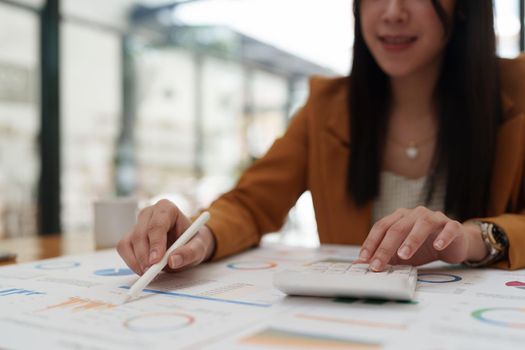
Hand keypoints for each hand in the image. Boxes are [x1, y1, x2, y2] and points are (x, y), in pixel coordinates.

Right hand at [117, 199, 215, 274]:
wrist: (187, 244)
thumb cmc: (192, 241)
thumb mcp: (199, 247)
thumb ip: (190, 252)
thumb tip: (173, 260)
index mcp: (167, 208)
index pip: (157, 225)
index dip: (155, 243)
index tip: (156, 261)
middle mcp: (149, 213)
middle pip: (140, 234)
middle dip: (144, 256)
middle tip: (151, 272)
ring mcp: (137, 224)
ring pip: (128, 242)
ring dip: (136, 261)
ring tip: (150, 272)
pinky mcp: (130, 236)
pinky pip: (123, 249)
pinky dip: (131, 262)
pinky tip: (144, 269)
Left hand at [358, 206, 488, 270]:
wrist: (453, 244)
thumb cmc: (424, 247)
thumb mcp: (400, 254)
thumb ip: (383, 256)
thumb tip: (359, 264)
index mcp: (399, 217)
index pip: (381, 227)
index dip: (371, 242)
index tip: (364, 258)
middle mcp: (415, 214)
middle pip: (397, 228)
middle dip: (386, 247)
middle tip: (379, 264)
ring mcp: (434, 218)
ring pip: (422, 224)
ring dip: (411, 240)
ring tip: (404, 255)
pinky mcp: (452, 226)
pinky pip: (448, 228)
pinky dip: (443, 237)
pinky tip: (437, 246)